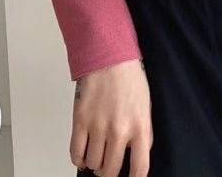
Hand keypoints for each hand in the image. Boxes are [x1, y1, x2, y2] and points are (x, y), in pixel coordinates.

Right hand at [70, 58, 152, 176]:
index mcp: (139, 127)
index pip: (140, 167)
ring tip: (96, 155)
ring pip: (93, 163)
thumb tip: (138, 154)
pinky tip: (83, 155)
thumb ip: (143, 132)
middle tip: (108, 166)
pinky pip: (76, 152)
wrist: (109, 56)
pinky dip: (78, 159)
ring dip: (94, 163)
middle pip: (111, 170)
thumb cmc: (129, 78)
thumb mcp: (145, 106)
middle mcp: (119, 130)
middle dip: (109, 171)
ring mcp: (98, 126)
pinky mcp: (81, 120)